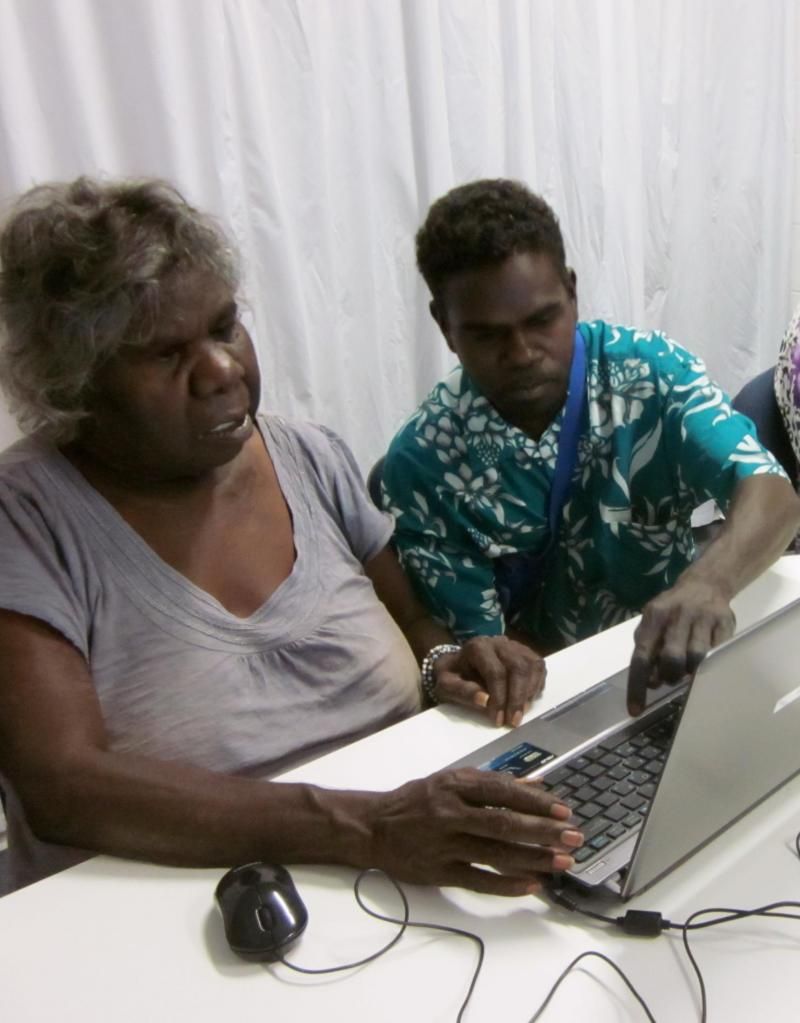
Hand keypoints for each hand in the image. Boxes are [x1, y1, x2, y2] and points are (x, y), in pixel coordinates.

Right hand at [367, 768, 582, 894]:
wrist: (373, 828)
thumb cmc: (416, 801)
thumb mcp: (449, 781)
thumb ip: (490, 784)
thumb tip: (535, 786)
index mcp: (453, 785)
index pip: (502, 791)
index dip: (535, 802)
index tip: (563, 811)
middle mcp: (449, 812)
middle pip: (504, 823)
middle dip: (543, 832)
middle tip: (574, 838)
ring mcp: (444, 843)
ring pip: (496, 852)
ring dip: (533, 858)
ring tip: (562, 862)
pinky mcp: (439, 871)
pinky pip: (479, 879)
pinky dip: (507, 884)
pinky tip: (532, 885)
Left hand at [432, 636, 545, 725]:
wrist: (459, 663)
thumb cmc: (454, 675)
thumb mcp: (446, 685)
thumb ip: (462, 692)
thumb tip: (485, 701)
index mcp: (477, 647)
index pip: (495, 671)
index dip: (499, 697)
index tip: (497, 719)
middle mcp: (499, 642)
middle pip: (518, 667)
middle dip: (517, 698)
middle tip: (513, 721)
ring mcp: (515, 645)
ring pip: (532, 666)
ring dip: (529, 693)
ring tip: (519, 714)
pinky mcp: (526, 653)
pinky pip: (539, 667)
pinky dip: (536, 686)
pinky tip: (526, 701)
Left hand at [626, 576, 734, 715]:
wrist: (705, 584)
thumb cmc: (672, 611)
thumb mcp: (653, 623)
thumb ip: (647, 650)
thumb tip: (650, 682)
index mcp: (654, 616)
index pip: (641, 656)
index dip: (637, 686)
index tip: (636, 711)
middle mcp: (677, 615)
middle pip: (671, 658)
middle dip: (669, 677)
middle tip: (671, 678)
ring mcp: (703, 618)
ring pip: (696, 658)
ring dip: (690, 672)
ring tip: (688, 670)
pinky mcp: (725, 623)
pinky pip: (718, 652)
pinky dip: (710, 664)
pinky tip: (706, 663)